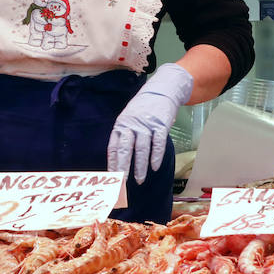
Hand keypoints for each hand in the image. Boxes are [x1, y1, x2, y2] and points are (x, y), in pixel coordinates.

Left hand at [107, 63, 193, 183]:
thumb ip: (123, 136)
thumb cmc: (142, 110)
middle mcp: (132, 125)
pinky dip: (156, 156)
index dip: (113, 163)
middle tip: (122, 182)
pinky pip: (158, 143)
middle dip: (124, 167)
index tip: (112, 177)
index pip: (114, 147)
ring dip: (140, 166)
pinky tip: (154, 167)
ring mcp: (146, 125)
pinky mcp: (160, 125)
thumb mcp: (128, 119)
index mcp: (121, 125)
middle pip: (126, 149)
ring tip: (139, 180)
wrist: (160, 91)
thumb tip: (118, 161)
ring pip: (142, 149)